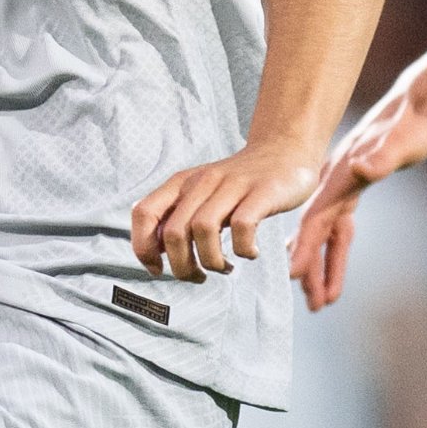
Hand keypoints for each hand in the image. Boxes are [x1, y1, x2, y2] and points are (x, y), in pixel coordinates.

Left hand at [129, 136, 325, 281]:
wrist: (283, 151)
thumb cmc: (239, 183)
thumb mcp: (201, 193)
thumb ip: (177, 217)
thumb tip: (154, 250)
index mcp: (182, 183)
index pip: (144, 213)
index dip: (143, 248)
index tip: (159, 269)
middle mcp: (203, 181)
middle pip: (174, 232)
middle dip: (182, 267)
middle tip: (199, 276)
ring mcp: (233, 185)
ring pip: (204, 229)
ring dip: (212, 261)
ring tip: (225, 267)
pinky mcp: (262, 192)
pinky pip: (243, 226)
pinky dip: (243, 249)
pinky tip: (251, 252)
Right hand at [290, 82, 426, 310]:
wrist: (418, 104)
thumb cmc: (413, 124)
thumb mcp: (401, 142)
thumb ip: (381, 158)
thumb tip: (362, 168)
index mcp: (341, 178)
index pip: (315, 219)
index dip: (305, 247)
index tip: (293, 275)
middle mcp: (337, 184)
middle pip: (316, 234)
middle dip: (313, 270)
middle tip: (313, 306)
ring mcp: (345, 187)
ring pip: (328, 235)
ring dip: (323, 266)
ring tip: (320, 301)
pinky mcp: (356, 188)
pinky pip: (340, 227)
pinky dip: (335, 248)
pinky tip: (329, 261)